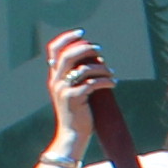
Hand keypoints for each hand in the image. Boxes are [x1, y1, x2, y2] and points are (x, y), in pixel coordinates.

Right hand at [43, 29, 112, 156]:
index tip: (82, 33)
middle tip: (100, 51)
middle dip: (86, 49)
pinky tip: (114, 83)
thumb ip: (77, 75)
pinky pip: (92, 83)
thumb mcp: (73, 91)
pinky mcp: (74, 99)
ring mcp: (63, 90)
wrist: (72, 135)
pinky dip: (106, 81)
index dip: (67, 38)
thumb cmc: (78, 112)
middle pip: (69, 55)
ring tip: (111, 72)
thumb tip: (95, 57)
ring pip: (83, 69)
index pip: (53, 50)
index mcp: (54, 76)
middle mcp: (55, 81)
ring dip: (101, 67)